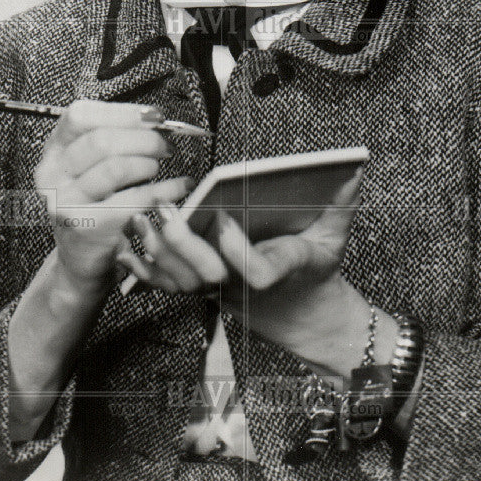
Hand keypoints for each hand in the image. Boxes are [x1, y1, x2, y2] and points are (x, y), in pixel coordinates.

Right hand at [33, 99, 195, 294]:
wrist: (82, 258)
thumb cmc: (95, 204)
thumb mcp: (94, 167)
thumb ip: (116, 138)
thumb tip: (156, 120)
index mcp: (54, 151)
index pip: (80, 116)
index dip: (121, 112)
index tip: (154, 117)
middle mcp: (51, 175)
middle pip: (101, 141)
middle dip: (143, 139)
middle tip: (165, 146)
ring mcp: (66, 202)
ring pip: (116, 168)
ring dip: (148, 164)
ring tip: (158, 169)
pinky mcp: (87, 227)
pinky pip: (135, 200)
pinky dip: (166, 190)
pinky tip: (181, 187)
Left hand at [121, 166, 364, 351]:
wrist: (299, 312)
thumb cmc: (314, 268)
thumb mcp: (335, 235)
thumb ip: (344, 203)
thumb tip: (354, 168)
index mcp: (277, 271)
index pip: (255, 272)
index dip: (236, 250)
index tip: (224, 217)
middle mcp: (241, 286)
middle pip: (204, 276)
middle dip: (182, 244)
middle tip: (168, 211)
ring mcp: (215, 292)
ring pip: (179, 282)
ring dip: (157, 251)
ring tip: (143, 216)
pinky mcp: (196, 291)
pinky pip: (164, 285)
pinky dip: (143, 268)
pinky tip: (126, 245)